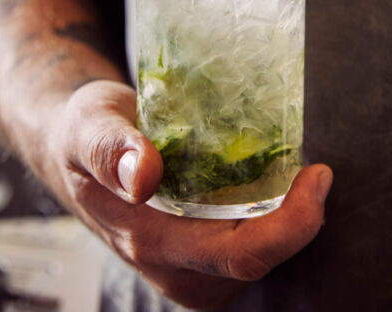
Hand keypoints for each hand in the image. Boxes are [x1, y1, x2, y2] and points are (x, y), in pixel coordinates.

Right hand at [48, 80, 332, 309]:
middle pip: (260, 258)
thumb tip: (144, 175)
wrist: (74, 151)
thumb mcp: (90, 125)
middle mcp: (175, 266)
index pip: (241, 254)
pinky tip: (269, 179)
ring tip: (294, 170)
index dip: (292, 224)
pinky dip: (269, 214)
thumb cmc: (83, 133)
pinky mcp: (197, 250)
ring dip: (286, 217)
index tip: (317, 175)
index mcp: (150, 242)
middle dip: (300, 219)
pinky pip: (248, 241)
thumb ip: (110, 149)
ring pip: (258, 253)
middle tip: (314, 168)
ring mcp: (188, 263)